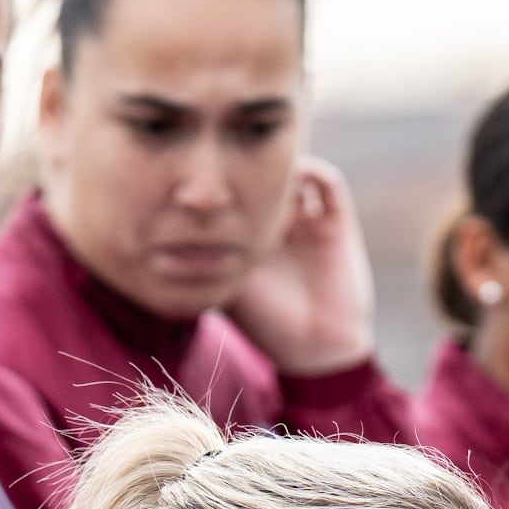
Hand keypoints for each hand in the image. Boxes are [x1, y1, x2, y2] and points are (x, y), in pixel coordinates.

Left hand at [223, 156, 378, 378]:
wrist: (317, 350)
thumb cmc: (268, 325)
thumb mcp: (228, 287)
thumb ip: (208, 257)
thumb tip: (170, 234)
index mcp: (253, 240)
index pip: (238, 196)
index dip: (227, 182)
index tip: (212, 173)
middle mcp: (280, 228)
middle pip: (266, 179)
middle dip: (253, 165)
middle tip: (238, 157)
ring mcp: (309, 224)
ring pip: (297, 176)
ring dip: (284, 167)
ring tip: (267, 168)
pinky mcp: (338, 225)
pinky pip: (329, 185)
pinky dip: (316, 172)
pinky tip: (299, 173)